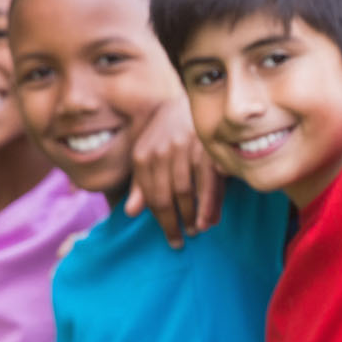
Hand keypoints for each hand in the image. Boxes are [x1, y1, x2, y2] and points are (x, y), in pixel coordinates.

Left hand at [125, 97, 219, 248]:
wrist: (188, 101)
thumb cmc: (166, 135)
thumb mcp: (147, 155)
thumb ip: (141, 183)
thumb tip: (131, 212)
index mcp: (143, 156)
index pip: (151, 197)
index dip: (162, 221)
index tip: (172, 239)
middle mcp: (161, 151)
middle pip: (167, 197)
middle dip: (175, 223)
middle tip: (182, 239)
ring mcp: (184, 147)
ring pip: (187, 191)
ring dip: (193, 215)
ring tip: (197, 230)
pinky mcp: (206, 145)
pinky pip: (208, 180)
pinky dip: (210, 202)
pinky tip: (210, 218)